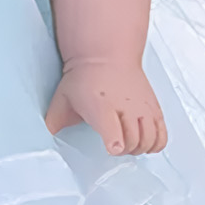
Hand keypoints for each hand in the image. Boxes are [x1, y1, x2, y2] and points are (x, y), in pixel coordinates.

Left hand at [43, 56, 166, 154]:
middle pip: (132, 141)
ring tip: (128, 143)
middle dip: (124, 150)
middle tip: (114, 146)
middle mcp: (125, 108)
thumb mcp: (62, 98)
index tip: (114, 148)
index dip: (115, 143)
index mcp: (102, 107)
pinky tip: (144, 142)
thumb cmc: (84, 78)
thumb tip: (43, 139)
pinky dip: (156, 144)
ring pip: (149, 139)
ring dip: (139, 148)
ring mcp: (142, 108)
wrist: (106, 54)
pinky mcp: (153, 108)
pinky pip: (162, 134)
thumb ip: (53, 121)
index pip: (114, 131)